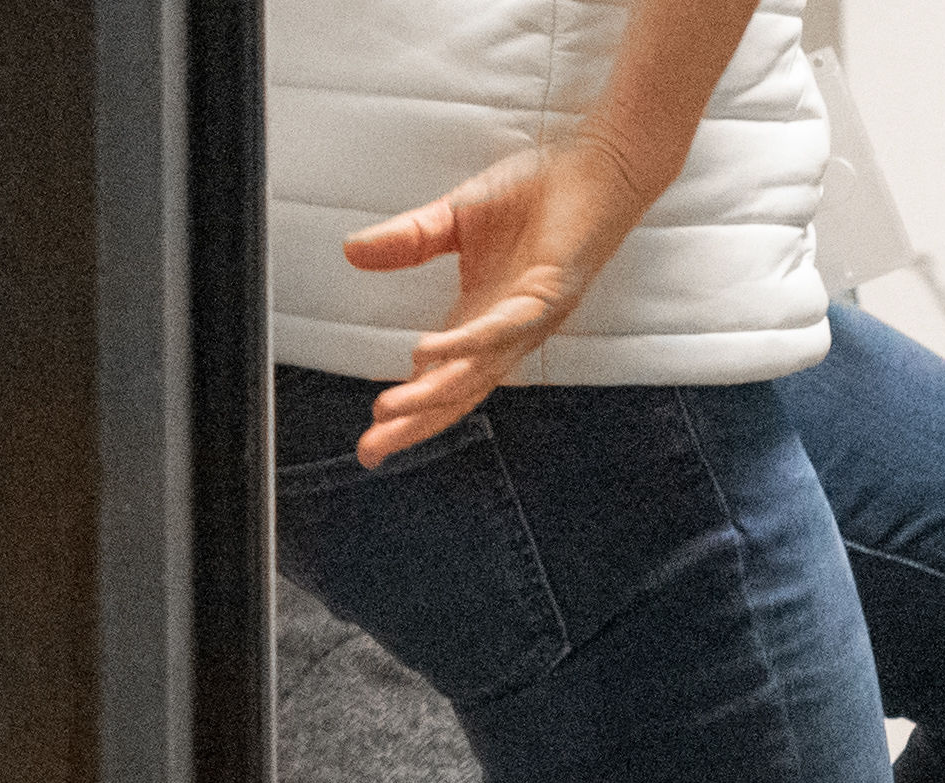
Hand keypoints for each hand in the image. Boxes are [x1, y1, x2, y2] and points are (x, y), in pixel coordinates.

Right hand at [341, 130, 663, 463]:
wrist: (592, 170)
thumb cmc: (534, 198)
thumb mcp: (452, 218)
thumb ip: (407, 241)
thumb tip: (351, 253)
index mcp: (481, 317)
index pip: (441, 375)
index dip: (410, 407)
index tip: (373, 437)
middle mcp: (505, 330)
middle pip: (458, 390)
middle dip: (416, 422)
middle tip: (374, 450)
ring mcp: (529, 317)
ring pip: (478, 369)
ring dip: (434, 392)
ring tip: (393, 410)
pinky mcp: (549, 294)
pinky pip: (504, 326)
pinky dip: (469, 342)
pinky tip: (432, 353)